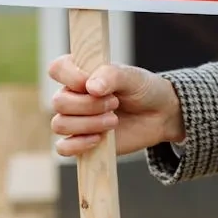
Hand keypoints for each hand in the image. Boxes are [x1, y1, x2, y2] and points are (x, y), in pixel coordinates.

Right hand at [47, 55, 184, 156]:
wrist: (160, 115)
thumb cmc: (144, 90)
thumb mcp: (133, 77)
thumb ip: (112, 75)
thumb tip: (91, 87)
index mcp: (80, 73)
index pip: (57, 69)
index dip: (72, 77)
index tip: (94, 84)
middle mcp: (73, 95)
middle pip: (58, 102)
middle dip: (89, 105)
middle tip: (115, 103)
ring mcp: (75, 119)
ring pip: (60, 124)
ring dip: (88, 124)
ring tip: (114, 120)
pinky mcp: (81, 141)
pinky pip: (62, 148)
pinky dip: (78, 145)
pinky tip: (98, 140)